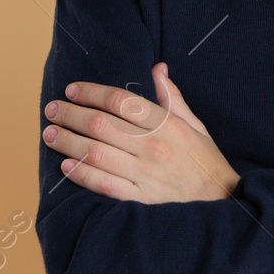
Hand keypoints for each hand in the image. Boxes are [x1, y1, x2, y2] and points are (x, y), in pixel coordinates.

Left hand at [43, 63, 240, 202]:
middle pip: (101, 124)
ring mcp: (146, 175)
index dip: (91, 92)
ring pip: (96, 153)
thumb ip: (173, 98)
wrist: (224, 204)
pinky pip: (104, 184)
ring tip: (49, 134)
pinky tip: (66, 165)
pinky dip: (82, 174)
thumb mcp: (196, 125)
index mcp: (168, 124)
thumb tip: (158, 69)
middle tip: (52, 109)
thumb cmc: (206, 163)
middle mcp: (154, 147)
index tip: (72, 90)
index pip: (120, 100)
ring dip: (67, 141)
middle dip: (71, 114)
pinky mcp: (140, 200)